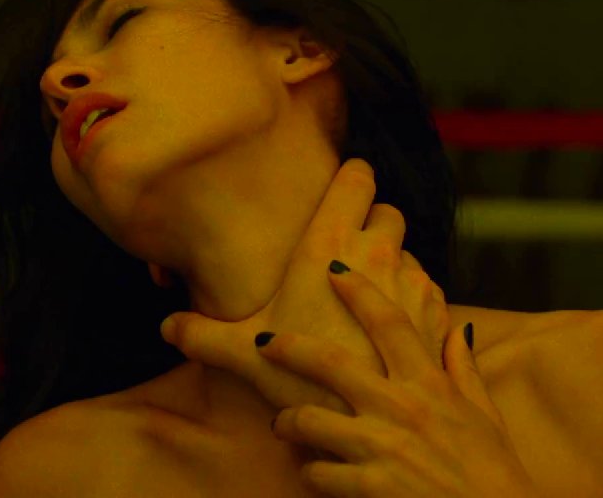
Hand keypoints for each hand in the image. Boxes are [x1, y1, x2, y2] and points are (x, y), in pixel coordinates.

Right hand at [158, 158, 451, 417]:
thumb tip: (167, 327)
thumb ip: (204, 334)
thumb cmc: (307, 380)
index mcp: (331, 246)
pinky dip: (415, 299)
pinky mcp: (435, 314)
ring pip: (410, 251)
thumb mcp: (245, 354)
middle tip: (348, 254)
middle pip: (388, 211)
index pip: (356, 178)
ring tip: (368, 297)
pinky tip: (395, 326)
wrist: (376, 423)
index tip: (338, 197)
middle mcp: (378, 254)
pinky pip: (429, 289)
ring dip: (394, 265)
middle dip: (373, 224)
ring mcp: (413, 283)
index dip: (350, 181)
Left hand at [263, 265, 540, 497]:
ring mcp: (381, 447)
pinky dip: (310, 471)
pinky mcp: (369, 486)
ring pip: (309, 420)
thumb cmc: (494, 472)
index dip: (359, 291)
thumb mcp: (485, 414)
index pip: (390, 322)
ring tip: (280, 423)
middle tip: (265, 341)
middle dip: (290, 347)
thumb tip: (459, 330)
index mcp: (430, 384)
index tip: (334, 269)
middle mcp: (401, 407)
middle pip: (330, 362)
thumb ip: (464, 370)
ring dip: (288, 420)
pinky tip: (312, 471)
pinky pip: (318, 472)